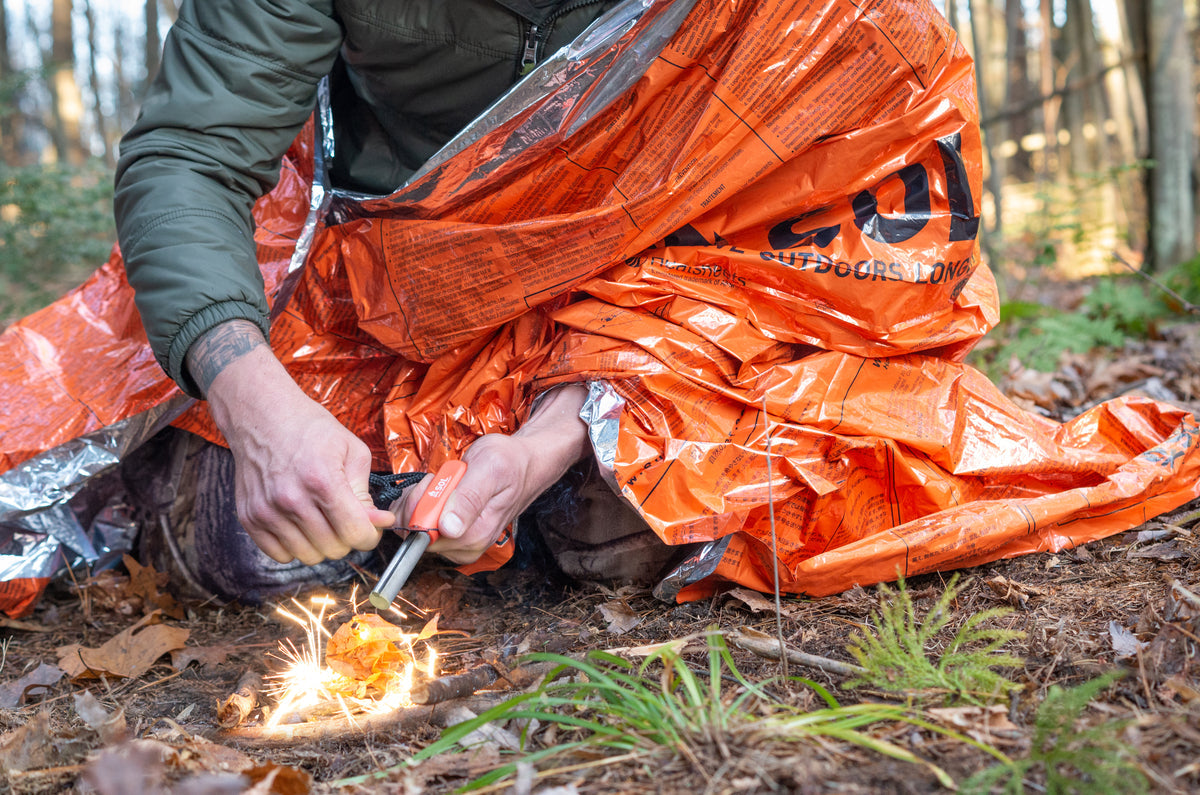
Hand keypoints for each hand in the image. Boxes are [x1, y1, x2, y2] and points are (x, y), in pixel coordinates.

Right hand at [189, 321, 394, 564]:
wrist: (262, 416)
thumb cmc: (310, 429)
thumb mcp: (352, 450)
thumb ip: (366, 491)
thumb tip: (380, 522)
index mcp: (322, 480)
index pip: (354, 533)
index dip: (370, 535)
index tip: (371, 527)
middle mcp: (292, 499)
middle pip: (333, 549)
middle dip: (347, 538)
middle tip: (346, 518)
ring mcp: (267, 511)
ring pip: (308, 556)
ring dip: (322, 544)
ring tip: (323, 519)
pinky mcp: (249, 518)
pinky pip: (280, 555)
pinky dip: (295, 546)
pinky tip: (301, 525)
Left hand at [397, 385, 590, 563]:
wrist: (523, 463)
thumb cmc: (509, 462)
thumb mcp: (489, 470)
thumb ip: (469, 498)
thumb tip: (449, 528)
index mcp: (475, 535)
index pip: (425, 535)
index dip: (420, 507)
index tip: (433, 482)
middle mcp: (467, 545)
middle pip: (417, 534)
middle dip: (418, 502)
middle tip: (439, 478)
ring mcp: (460, 541)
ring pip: (417, 530)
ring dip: (420, 501)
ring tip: (443, 482)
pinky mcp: (454, 535)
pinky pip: (422, 526)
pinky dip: (421, 504)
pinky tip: (438, 490)